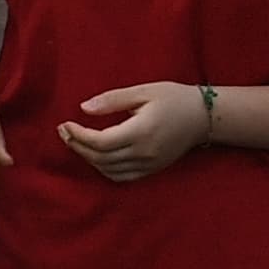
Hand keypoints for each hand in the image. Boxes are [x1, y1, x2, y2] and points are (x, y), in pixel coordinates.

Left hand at [56, 79, 212, 182]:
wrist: (204, 117)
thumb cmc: (173, 99)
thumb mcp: (143, 92)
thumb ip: (112, 100)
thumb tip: (83, 108)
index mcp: (141, 131)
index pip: (100, 142)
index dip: (78, 135)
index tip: (65, 124)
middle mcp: (144, 152)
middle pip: (100, 158)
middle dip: (77, 146)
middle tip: (64, 132)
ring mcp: (149, 164)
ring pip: (108, 170)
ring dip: (88, 158)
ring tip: (76, 141)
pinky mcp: (152, 169)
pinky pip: (121, 176)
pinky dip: (104, 169)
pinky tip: (95, 156)